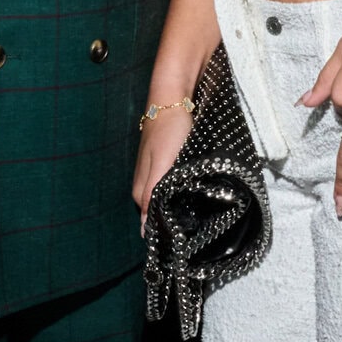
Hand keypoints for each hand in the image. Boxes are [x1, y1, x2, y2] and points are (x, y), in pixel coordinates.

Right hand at [132, 102, 196, 227]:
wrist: (171, 101)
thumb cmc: (169, 131)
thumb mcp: (163, 164)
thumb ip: (153, 194)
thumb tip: (144, 230)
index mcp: (141, 191)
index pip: (151, 223)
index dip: (167, 231)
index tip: (185, 240)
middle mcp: (144, 187)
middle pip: (159, 213)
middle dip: (175, 220)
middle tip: (198, 226)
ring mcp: (152, 176)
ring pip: (166, 200)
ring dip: (179, 206)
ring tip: (199, 213)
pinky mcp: (162, 168)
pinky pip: (171, 187)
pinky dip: (181, 192)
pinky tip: (194, 193)